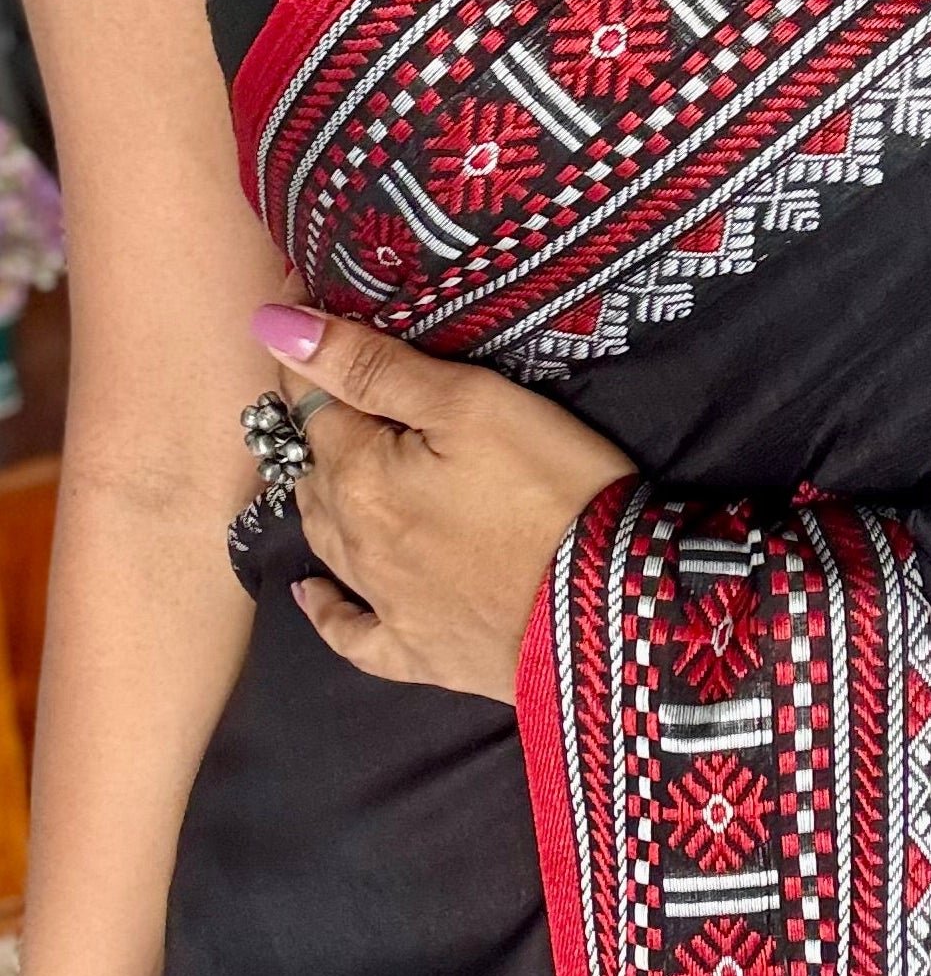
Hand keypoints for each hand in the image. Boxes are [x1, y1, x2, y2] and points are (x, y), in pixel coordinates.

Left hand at [254, 302, 634, 701]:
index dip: (309, 361)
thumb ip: (372, 366)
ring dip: (322, 499)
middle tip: (345, 398)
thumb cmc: (551, 488)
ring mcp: (382, 603)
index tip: (309, 322)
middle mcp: (353, 541)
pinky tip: (312, 593)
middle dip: (320, 431)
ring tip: (334, 470)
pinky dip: (325, 609)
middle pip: (313, 472)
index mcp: (359, 474)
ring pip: (324, 539)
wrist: (610, 607)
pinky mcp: (416, 653)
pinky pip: (349, 633)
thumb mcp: (473, 403)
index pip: (310, 403)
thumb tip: (275, 328)